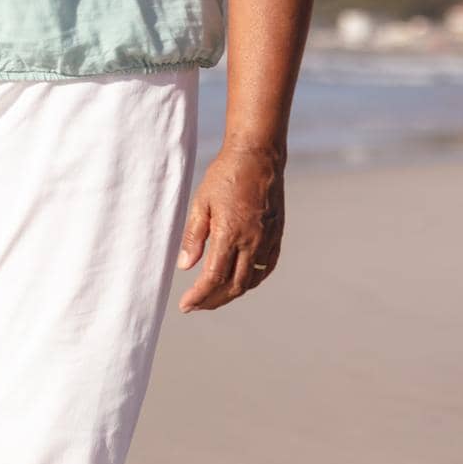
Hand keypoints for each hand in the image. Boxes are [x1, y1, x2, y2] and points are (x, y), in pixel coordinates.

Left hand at [177, 144, 284, 311]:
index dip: (199, 296)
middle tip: (195, 306)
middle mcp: (253, 241)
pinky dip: (252, 281)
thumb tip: (185, 266)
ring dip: (232, 293)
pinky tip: (240, 283)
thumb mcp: (201, 203)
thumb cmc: (224, 176)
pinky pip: (266, 268)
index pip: (214, 277)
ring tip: (213, 297)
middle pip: (234, 286)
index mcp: (231, 234)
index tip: (185, 306)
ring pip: (251, 280)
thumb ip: (194, 237)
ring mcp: (268, 240)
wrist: (258, 157)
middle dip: (213, 300)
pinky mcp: (277, 235)